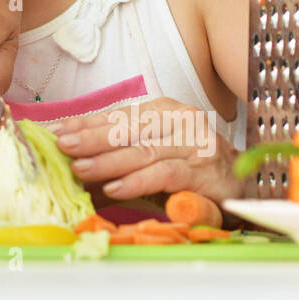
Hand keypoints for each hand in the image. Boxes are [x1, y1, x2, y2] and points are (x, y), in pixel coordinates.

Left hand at [54, 98, 243, 203]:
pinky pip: (165, 173)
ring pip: (143, 150)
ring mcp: (194, 144)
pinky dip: (137, 181)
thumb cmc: (190, 166)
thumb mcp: (154, 151)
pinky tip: (114, 189)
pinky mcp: (204, 171)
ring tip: (79, 168)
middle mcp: (180, 120)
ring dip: (107, 161)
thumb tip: (72, 149)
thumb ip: (120, 147)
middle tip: (61, 146)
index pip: (118, 115)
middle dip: (90, 138)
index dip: (86, 123)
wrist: (242, 184)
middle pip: (127, 129)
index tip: (55, 130)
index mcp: (164, 110)